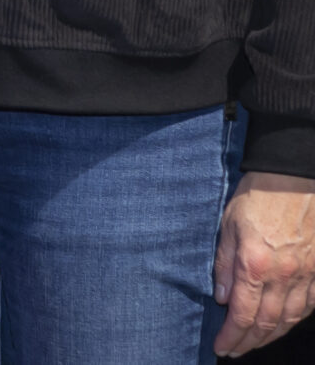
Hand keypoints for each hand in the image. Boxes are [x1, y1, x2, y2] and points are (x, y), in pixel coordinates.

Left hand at [216, 171, 314, 354]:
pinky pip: (309, 304)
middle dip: (249, 342)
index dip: (231, 335)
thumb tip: (221, 298)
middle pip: (267, 323)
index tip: (221, 346)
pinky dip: (296, 319)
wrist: (292, 179)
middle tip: (235, 350)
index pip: (242, 313)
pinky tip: (284, 323)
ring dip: (272, 335)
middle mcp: (283, 276)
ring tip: (256, 343)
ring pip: (291, 318)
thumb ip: (223, 264)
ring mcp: (305, 275)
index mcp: (254, 265)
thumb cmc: (255, 198)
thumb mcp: (227, 226)